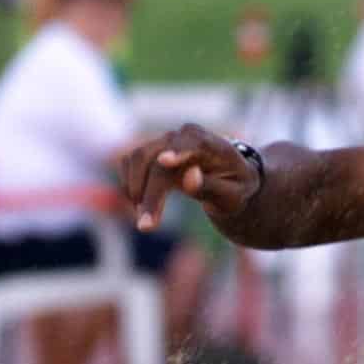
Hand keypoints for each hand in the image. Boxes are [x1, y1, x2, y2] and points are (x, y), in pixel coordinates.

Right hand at [120, 124, 260, 229]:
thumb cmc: (234, 188)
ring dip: (135, 190)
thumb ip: (212, 187)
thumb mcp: (232, 195)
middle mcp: (184, 137)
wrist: (228, 178)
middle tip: (146, 227)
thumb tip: (189, 177)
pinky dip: (130, 184)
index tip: (165, 161)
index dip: (179, 151)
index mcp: (212, 144)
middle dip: (150, 194)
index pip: (193, 142)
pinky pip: (129, 162)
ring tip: (145, 221)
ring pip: (137, 159)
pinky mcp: (150, 150)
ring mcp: (165, 141)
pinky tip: (140, 207)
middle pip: (157, 159)